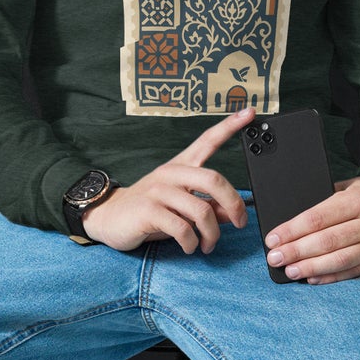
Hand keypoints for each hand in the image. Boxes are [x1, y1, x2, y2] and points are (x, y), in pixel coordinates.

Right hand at [82, 105, 255, 253]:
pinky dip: (191, 243)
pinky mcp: (149, 210)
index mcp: (181, 166)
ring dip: (211, 234)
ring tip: (207, 244)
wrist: (109, 218)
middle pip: (214, 180)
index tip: (250, 113)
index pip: (207, 140)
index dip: (229, 126)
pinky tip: (189, 246)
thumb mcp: (181, 207)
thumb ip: (208, 208)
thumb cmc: (149, 212)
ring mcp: (158, 191)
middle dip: (234, 205)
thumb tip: (233, 213)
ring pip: (202, 211)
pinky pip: (182, 229)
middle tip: (239, 223)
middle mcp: (171, 173)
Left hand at [263, 176, 359, 284]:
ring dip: (311, 268)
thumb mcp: (347, 188)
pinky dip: (331, 277)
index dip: (291, 231)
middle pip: (326, 241)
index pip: (317, 218)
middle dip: (296, 251)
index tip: (273, 239)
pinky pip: (353, 271)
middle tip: (275, 258)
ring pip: (340, 260)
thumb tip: (289, 225)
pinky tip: (312, 278)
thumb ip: (324, 203)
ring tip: (290, 271)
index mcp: (359, 199)